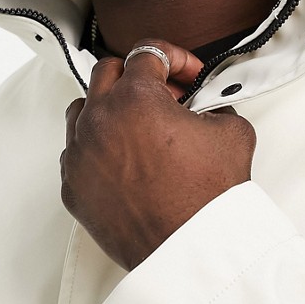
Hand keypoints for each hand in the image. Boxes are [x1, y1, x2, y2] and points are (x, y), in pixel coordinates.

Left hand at [61, 39, 256, 269]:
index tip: (186, 76)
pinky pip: (76, 152)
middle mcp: (99, 120)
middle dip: (138, 77)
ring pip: (82, 109)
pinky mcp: (73, 186)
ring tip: (139, 126)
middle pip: (107, 72)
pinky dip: (97, 148)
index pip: (147, 53)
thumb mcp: (231, 132)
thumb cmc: (207, 199)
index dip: (174, 59)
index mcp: (135, 98)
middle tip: (165, 97)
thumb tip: (208, 106)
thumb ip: (215, 105)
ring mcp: (80, 154)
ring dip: (109, 108)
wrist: (191, 250)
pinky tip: (124, 160)